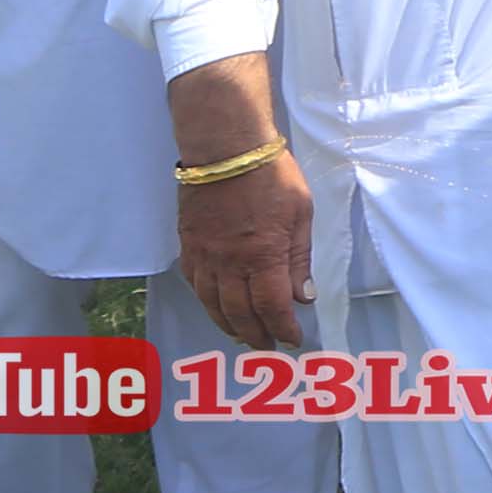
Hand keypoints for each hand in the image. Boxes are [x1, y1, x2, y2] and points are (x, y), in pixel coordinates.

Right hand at [179, 156, 312, 352]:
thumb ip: (299, 259)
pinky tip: (215, 305)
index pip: (272, 308)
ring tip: (242, 334)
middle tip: (267, 346)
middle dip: (256, 335)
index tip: (292, 339)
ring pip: (212, 304)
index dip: (283, 329)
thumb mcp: (301, 213)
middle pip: (240, 313)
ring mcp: (204, 255)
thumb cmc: (271, 174)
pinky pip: (194, 283)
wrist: (224, 146)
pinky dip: (206, 300)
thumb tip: (303, 297)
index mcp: (263, 256)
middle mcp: (230, 263)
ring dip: (228, 324)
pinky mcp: (188, 244)